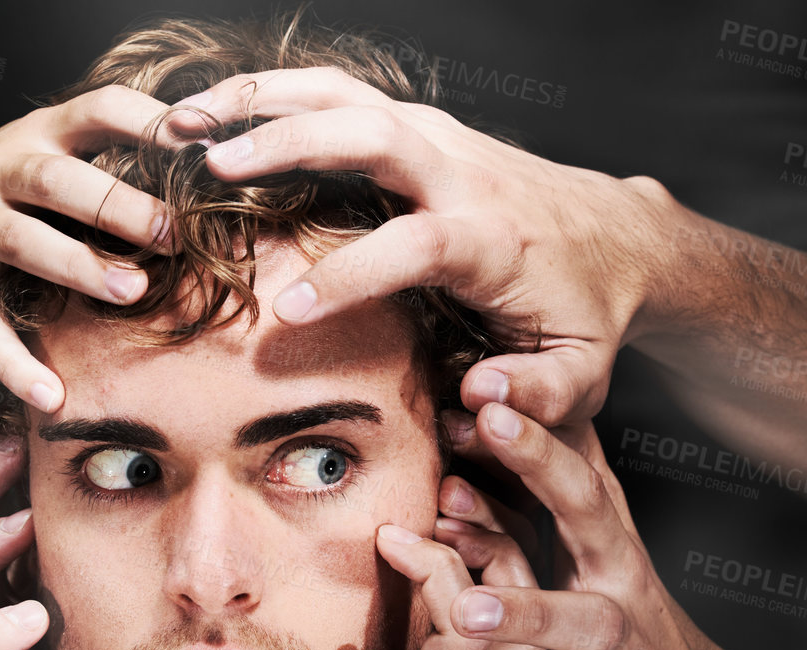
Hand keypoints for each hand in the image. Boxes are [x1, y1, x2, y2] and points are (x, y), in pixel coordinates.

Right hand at [0, 85, 177, 412]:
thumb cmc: (2, 196)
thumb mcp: (46, 161)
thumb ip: (109, 163)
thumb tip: (211, 171)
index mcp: (38, 135)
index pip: (98, 110)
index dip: (150, 121)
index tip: (203, 141)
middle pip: (59, 180)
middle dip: (119, 206)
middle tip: (174, 237)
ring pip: (21, 242)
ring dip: (79, 268)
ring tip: (132, 294)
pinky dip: (14, 363)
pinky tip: (51, 396)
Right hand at [172, 66, 679, 425]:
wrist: (622, 238)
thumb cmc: (588, 317)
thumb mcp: (580, 375)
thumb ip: (535, 397)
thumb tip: (477, 400)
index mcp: (494, 240)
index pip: (415, 245)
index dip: (350, 275)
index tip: (285, 312)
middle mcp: (466, 175)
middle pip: (373, 134)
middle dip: (290, 143)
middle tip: (211, 164)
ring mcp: (444, 139)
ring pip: (348, 95)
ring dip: (264, 100)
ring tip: (184, 120)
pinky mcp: (426, 128)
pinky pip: (345, 93)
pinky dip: (279, 93)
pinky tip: (220, 109)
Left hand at [392, 404, 747, 649]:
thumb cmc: (633, 614)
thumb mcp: (613, 543)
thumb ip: (571, 472)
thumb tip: (533, 378)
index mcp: (613, 568)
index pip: (579, 501)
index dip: (539, 455)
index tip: (488, 404)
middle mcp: (611, 636)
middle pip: (568, 623)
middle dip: (522, 614)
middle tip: (466, 605)